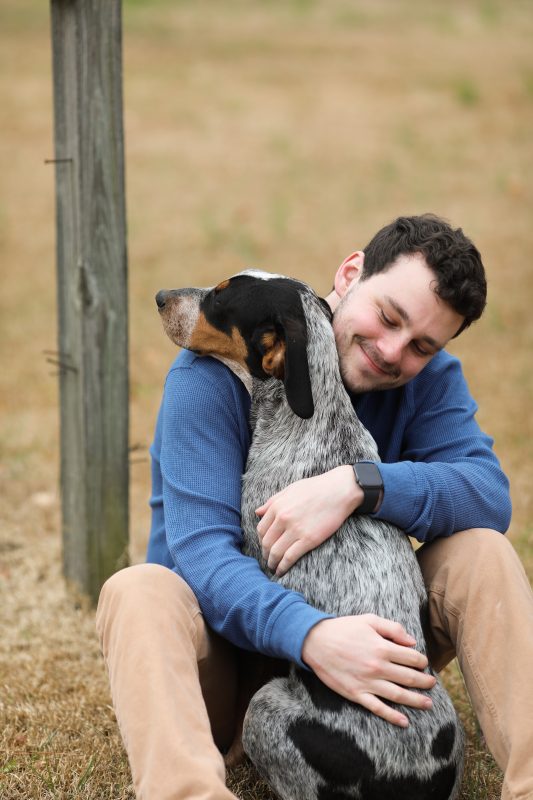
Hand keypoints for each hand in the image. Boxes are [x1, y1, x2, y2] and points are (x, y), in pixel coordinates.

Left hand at [256, 466, 361, 575]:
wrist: (339, 490)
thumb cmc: (316, 488)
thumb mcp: (290, 489)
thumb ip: (272, 501)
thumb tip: (257, 512)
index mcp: (277, 506)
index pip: (261, 529)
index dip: (261, 540)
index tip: (265, 546)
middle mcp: (283, 518)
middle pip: (266, 542)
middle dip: (265, 554)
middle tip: (268, 559)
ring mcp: (295, 530)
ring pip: (275, 552)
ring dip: (272, 562)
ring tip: (274, 567)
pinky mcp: (309, 539)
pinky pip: (290, 557)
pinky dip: (283, 566)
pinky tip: (282, 570)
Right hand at [301, 615, 435, 726]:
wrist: (315, 642)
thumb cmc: (343, 628)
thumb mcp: (368, 620)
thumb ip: (392, 628)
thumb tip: (412, 641)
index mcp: (383, 647)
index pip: (412, 657)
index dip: (422, 661)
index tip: (424, 663)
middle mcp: (378, 667)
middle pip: (409, 678)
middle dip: (424, 682)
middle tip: (432, 684)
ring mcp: (368, 683)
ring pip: (399, 695)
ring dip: (416, 701)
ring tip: (428, 704)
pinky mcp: (357, 694)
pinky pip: (378, 708)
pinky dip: (393, 717)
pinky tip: (404, 722)